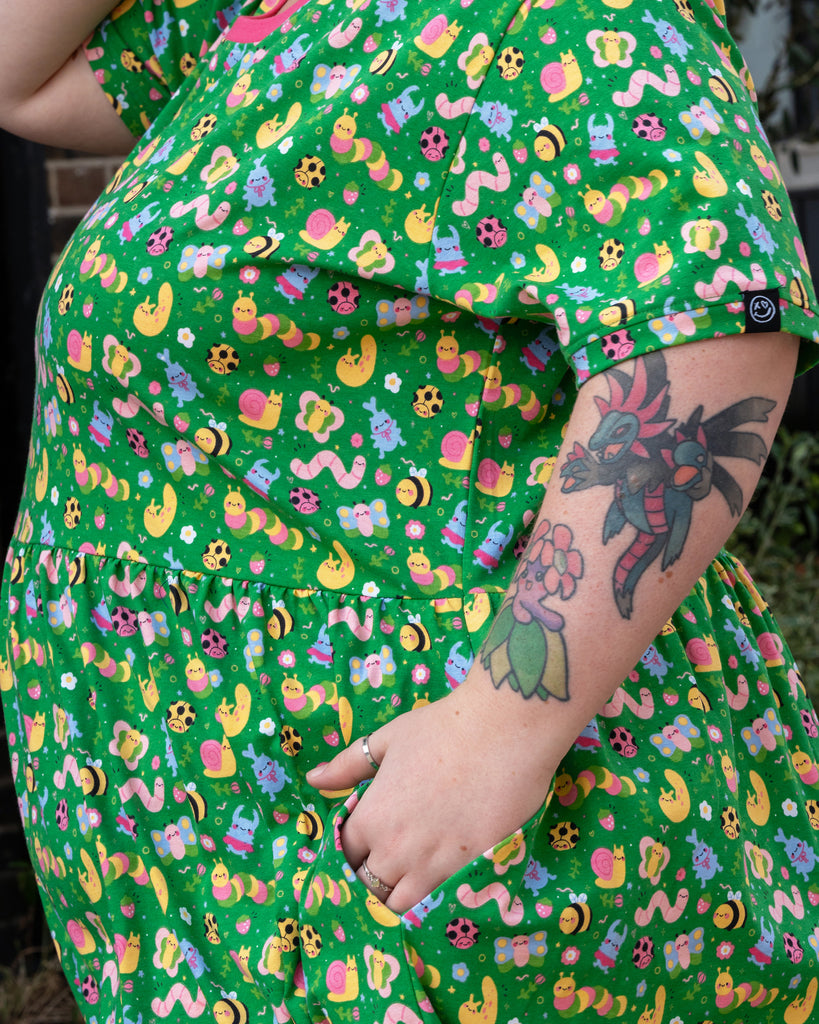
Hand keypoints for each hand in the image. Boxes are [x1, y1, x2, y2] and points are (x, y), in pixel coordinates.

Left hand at [305, 685, 553, 913]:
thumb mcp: (388, 739)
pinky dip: (436, 897)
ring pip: (401, 905)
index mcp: (370, 818)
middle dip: (374, 876)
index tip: (367, 840)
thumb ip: (348, 765)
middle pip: (368, 887)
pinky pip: (441, 903)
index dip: (353, 849)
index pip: (344, 855)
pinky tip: (444, 877)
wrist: (503, 731)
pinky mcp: (469, 873)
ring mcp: (432, 866)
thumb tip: (315, 780)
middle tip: (392, 857)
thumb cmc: (442, 728)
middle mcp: (394, 850)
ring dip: (402, 892)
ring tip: (416, 870)